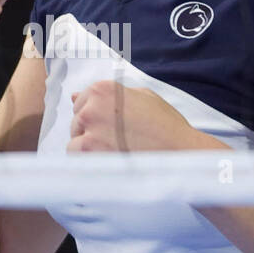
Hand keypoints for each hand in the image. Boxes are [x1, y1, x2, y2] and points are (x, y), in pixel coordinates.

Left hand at [67, 81, 200, 152]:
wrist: (178, 151)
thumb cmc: (166, 125)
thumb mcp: (143, 97)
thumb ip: (109, 96)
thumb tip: (75, 96)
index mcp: (104, 90)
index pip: (81, 101)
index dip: (96, 116)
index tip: (111, 126)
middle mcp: (92, 106)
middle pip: (77, 122)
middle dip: (91, 132)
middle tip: (117, 142)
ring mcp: (89, 129)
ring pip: (75, 141)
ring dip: (89, 149)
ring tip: (115, 154)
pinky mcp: (88, 151)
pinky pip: (76, 158)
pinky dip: (90, 163)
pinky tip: (110, 163)